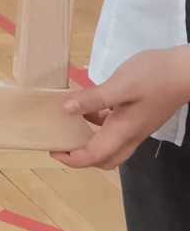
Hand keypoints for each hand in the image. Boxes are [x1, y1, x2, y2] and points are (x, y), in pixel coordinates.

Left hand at [52, 47, 189, 169]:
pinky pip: (115, 127)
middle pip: (105, 158)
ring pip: (110, 144)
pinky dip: (98, 123)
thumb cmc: (154, 77)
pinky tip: (88, 106)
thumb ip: (93, 98)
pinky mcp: (139, 115)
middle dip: (81, 157)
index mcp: (124, 131)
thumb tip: (65, 109)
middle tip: (61, 143)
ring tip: (67, 124)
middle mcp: (131, 134)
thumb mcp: (120, 85)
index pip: (95, 156)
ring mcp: (136, 125)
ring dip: (89, 140)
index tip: (53, 150)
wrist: (185, 72)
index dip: (72, 159)